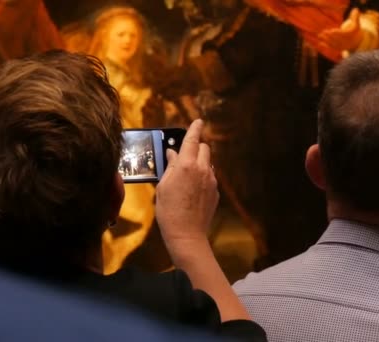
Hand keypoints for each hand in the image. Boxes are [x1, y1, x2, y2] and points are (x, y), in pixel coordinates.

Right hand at [156, 119, 218, 245]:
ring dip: (199, 162)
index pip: (192, 140)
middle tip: (184, 154)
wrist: (186, 234)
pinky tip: (191, 190)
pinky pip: (210, 177)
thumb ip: (170, 166)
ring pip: (208, 163)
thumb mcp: (163, 186)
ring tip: (186, 176)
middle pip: (204, 148)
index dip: (195, 128)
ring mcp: (211, 181)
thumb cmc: (168, 211)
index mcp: (186, 165)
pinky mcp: (215, 192)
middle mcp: (202, 169)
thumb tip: (172, 154)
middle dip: (196, 146)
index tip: (198, 121)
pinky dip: (202, 177)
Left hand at [318, 8, 363, 51]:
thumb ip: (355, 17)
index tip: (330, 31)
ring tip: (319, 36)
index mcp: (348, 35)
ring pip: (332, 43)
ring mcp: (340, 45)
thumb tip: (355, 9)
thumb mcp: (356, 24)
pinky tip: (320, 43)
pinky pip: (331, 47)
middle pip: (335, 38)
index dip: (335, 32)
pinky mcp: (337, 48)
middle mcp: (344, 41)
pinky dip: (325, 46)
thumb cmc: (354, 31)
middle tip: (321, 33)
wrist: (356, 42)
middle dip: (328, 36)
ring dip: (325, 40)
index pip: (341, 34)